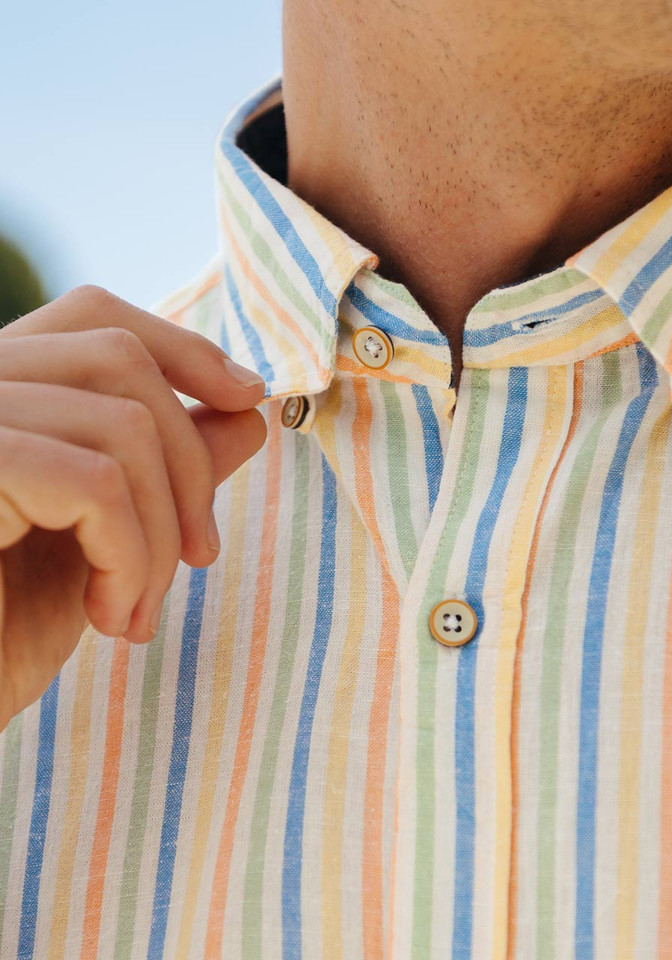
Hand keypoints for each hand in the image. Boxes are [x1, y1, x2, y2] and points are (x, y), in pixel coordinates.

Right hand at [0, 285, 266, 731]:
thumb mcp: (104, 540)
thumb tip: (246, 413)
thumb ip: (165, 468)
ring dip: (160, 534)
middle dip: (188, 463)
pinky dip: (131, 557)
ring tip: (137, 611)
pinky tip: (110, 616)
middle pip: (120, 360)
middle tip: (200, 556)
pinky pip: (95, 483)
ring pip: (122, 426)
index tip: (246, 397)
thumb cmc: (1, 634)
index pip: (94, 317)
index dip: (182, 349)